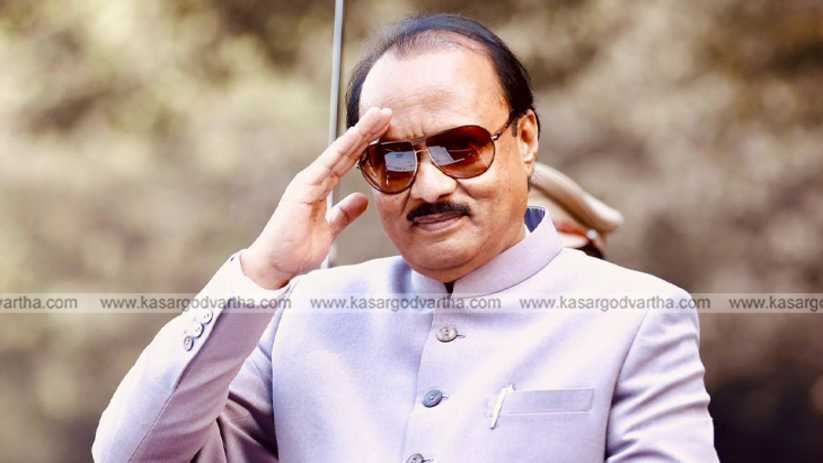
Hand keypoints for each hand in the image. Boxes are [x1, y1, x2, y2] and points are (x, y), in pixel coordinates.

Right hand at [241, 107, 392, 288]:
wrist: (276, 265)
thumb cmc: (297, 249)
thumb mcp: (330, 230)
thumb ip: (344, 214)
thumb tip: (363, 200)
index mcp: (321, 186)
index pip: (349, 160)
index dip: (366, 144)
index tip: (386, 129)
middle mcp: (314, 179)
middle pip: (346, 150)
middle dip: (367, 130)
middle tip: (387, 111)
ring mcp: (307, 182)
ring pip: (339, 151)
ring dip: (359, 132)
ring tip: (378, 115)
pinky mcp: (302, 189)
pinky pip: (326, 165)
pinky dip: (342, 148)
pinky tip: (356, 135)